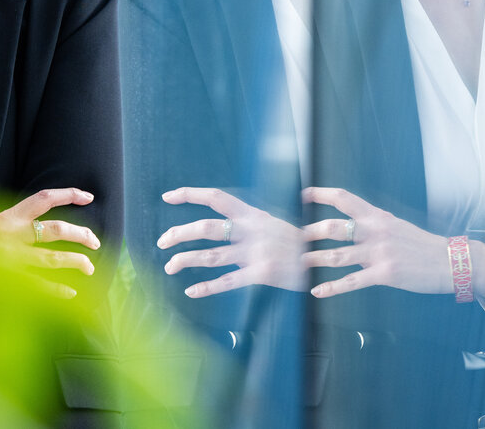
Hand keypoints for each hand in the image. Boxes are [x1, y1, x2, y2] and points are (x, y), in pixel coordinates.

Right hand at [0, 187, 100, 298]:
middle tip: (96, 241)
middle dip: (81, 234)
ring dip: (75, 262)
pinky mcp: (4, 279)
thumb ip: (12, 227)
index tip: (88, 196)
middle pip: (55, 228)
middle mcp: (11, 233)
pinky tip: (70, 293)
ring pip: (51, 257)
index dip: (68, 195)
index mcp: (7, 217)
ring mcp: (9, 257)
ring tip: (90, 267)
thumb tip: (35, 229)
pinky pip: (37, 285)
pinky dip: (56, 290)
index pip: (43, 198)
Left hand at [157, 187, 305, 296]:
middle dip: (180, 234)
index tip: (167, 196)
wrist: (322, 259)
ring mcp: (256, 253)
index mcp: (253, 215)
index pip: (216, 198)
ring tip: (169, 266)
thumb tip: (223, 217)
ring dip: (186, 260)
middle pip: (208, 228)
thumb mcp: (272, 223)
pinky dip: (208, 287)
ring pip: (213, 255)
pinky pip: (229, 281)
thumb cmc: (295, 242)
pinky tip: (191, 291)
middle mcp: (252, 231)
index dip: (190, 194)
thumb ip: (248, 222)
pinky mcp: (262, 274)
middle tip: (162, 242)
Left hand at [301, 187, 452, 297]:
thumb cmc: (422, 246)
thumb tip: (352, 223)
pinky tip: (317, 291)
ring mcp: (379, 252)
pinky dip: (332, 287)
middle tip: (294, 237)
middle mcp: (375, 230)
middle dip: (311, 232)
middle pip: (334, 227)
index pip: (345, 199)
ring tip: (298, 263)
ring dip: (315, 259)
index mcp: (378, 216)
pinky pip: (352, 281)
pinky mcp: (385, 273)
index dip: (321, 194)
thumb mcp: (396, 226)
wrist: (451, 261)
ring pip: (338, 255)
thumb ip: (373, 224)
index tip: (303, 194)